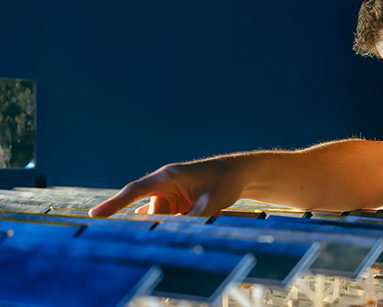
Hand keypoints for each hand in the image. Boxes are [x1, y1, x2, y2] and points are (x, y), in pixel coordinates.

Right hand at [89, 158, 243, 216]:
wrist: (239, 174)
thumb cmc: (225, 181)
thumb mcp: (211, 203)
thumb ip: (192, 219)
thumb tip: (176, 235)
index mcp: (168, 177)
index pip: (135, 191)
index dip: (114, 203)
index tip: (94, 215)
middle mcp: (166, 184)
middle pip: (153, 212)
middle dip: (164, 223)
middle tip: (190, 216)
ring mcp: (171, 194)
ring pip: (162, 218)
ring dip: (178, 223)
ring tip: (201, 210)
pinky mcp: (178, 202)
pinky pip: (168, 217)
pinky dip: (169, 224)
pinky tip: (150, 230)